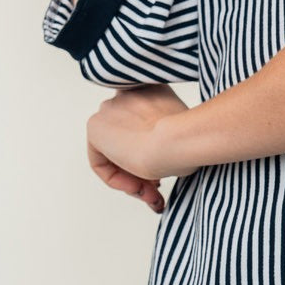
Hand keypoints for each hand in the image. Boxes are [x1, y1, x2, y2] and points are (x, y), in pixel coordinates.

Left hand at [87, 83, 190, 211]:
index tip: (167, 169)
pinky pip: (100, 162)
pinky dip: (116, 180)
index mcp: (153, 90)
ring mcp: (110, 108)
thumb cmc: (189, 139)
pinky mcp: (94, 127)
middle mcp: (129, 94)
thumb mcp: (183, 132)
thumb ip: (166, 134)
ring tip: (151, 194)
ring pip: (116, 152)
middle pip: (129, 138)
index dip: (154, 150)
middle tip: (158, 187)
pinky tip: (138, 188)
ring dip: (132, 177)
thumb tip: (160, 154)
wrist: (177, 140)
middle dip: (142, 167)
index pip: (145, 125)